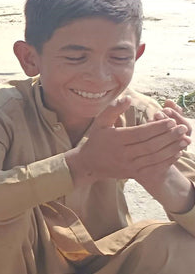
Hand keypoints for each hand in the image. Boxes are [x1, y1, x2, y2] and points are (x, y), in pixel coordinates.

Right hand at [67, 96, 189, 185]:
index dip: (157, 127)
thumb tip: (128, 98)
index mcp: (115, 140)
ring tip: (184, 140)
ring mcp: (128, 165)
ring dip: (172, 149)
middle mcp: (122, 154)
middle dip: (169, 137)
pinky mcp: (133, 174)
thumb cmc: (97, 140)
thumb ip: (113, 109)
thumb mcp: (100, 122)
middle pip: (150, 146)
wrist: (90, 164)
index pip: (140, 134)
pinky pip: (154, 168)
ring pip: (155, 158)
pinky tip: (177, 153)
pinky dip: (167, 161)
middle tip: (182, 128)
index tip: (171, 121)